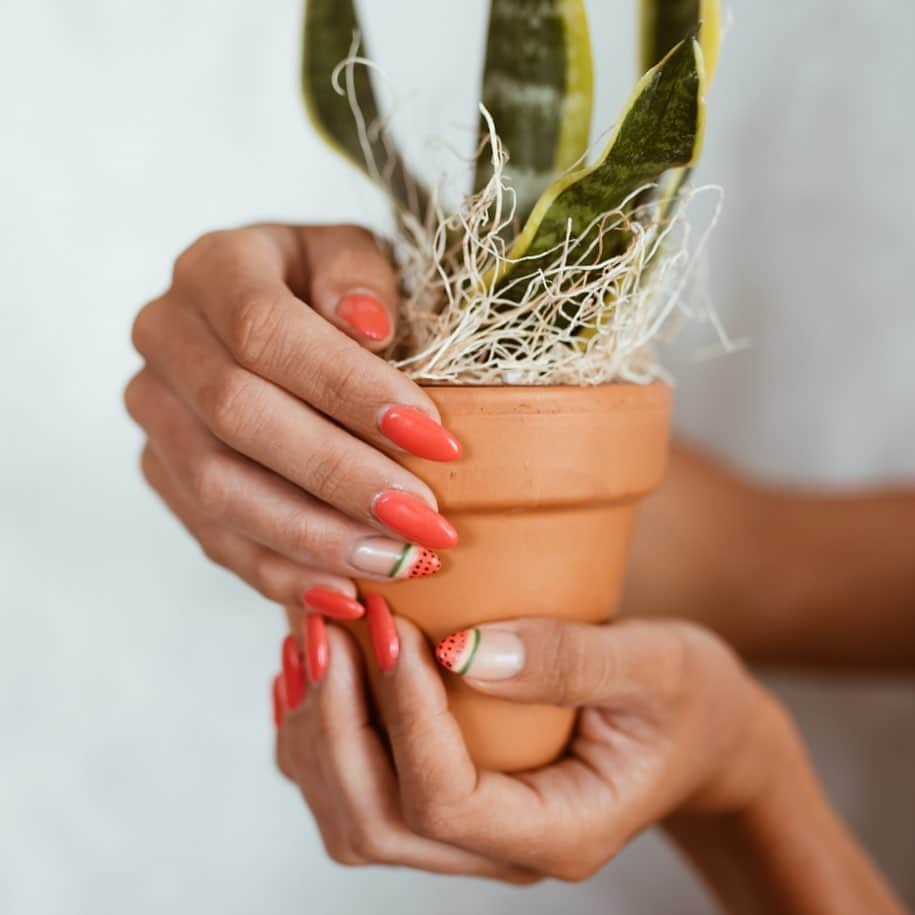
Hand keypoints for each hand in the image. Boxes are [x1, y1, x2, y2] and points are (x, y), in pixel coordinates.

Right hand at [125, 224, 460, 609]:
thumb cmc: (327, 286)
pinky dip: (280, 572)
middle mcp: (166, 336)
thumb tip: (368, 327)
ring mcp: (155, 411)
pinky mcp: (161, 472)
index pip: (267, 333)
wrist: (269, 315)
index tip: (435, 439)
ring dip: (314, 537)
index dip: (350, 390)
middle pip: (239, 417)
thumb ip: (359, 277)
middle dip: (341, 476)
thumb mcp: (353, 256)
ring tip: (396, 563)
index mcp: (213, 267)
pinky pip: (212, 535)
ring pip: (218, 488)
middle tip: (424, 520)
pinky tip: (344, 592)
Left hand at [273, 602, 783, 882]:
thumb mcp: (657, 667)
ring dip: (316, 728)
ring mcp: (468, 834)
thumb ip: (569, 660)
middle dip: (335, 723)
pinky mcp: (446, 803)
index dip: (405, 712)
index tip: (391, 624)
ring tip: (311, 637)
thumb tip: (462, 648)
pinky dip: (321, 730)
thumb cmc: (689, 700)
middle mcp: (500, 850)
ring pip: (352, 814)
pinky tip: (315, 667)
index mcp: (559, 830)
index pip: (447, 799)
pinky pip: (356, 787)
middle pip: (377, 822)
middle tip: (326, 628)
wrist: (697, 732)